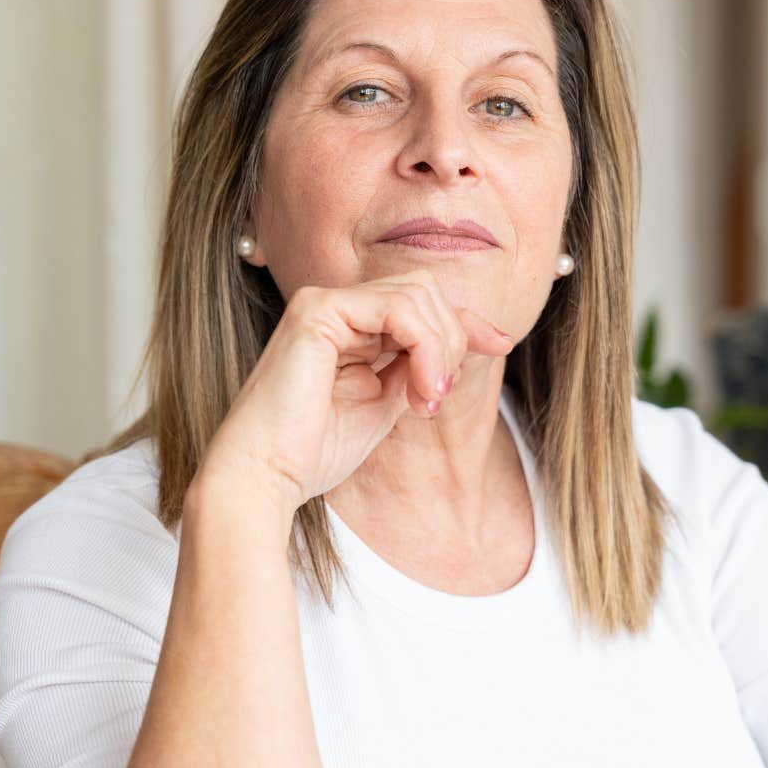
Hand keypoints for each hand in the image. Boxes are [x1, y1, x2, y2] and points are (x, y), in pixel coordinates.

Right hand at [196, 269, 515, 518]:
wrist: (266, 476)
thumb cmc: (314, 451)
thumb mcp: (385, 404)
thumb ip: (415, 369)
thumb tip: (462, 344)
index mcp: (348, 326)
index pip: (420, 302)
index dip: (465, 321)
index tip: (501, 345)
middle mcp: (334, 306)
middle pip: (425, 290)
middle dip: (452, 340)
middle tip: (436, 398)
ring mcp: (324, 302)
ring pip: (418, 294)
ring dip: (441, 349)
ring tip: (427, 401)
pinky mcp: (318, 310)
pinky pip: (398, 307)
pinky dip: (425, 346)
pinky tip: (420, 389)